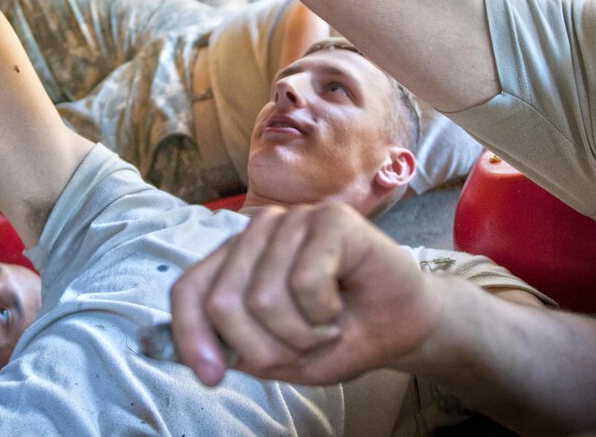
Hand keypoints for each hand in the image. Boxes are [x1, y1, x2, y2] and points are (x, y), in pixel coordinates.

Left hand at [169, 204, 438, 385]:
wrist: (406, 325)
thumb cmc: (342, 335)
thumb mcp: (282, 357)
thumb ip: (241, 350)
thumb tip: (209, 359)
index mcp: (237, 258)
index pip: (190, 290)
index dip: (191, 336)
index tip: (212, 377)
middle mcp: (259, 231)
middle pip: (224, 303)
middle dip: (265, 347)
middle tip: (303, 346)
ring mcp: (294, 219)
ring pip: (264, 298)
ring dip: (302, 335)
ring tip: (326, 324)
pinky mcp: (331, 219)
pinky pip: (304, 283)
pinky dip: (323, 314)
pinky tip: (339, 307)